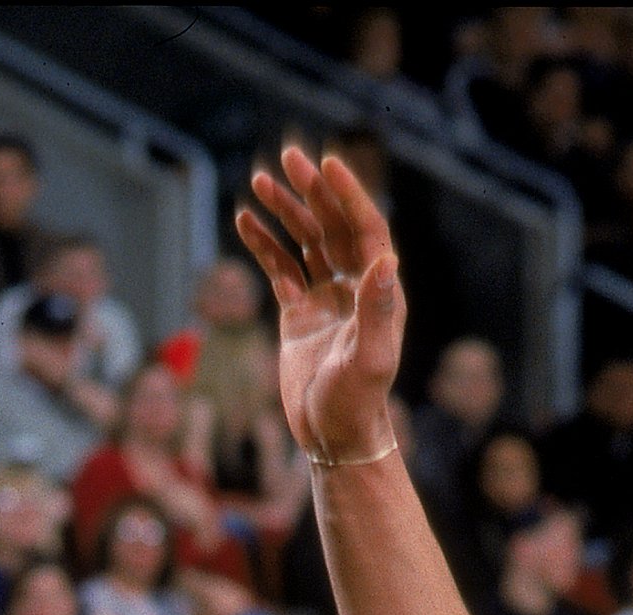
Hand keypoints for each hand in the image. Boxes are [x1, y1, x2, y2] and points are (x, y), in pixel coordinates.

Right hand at [236, 147, 404, 465]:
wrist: (333, 438)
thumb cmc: (356, 405)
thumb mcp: (369, 360)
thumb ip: (378, 311)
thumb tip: (386, 259)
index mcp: (378, 290)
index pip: (365, 229)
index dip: (348, 196)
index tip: (327, 164)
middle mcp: (354, 287)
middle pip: (332, 225)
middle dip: (311, 190)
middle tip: (288, 157)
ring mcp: (325, 298)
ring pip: (304, 241)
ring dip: (284, 210)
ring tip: (259, 181)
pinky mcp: (298, 314)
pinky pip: (280, 269)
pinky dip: (264, 245)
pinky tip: (245, 221)